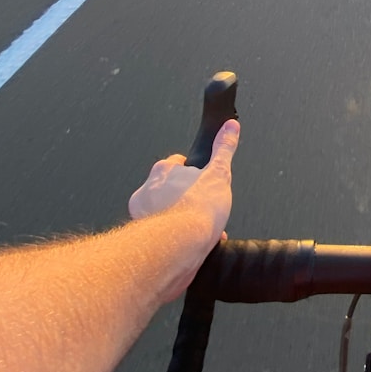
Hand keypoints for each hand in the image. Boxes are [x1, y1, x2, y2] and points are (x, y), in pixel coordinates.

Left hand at [129, 118, 239, 248]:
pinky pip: (157, 231)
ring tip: (194, 231)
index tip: (202, 190)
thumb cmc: (199, 211)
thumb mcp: (220, 174)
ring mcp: (141, 211)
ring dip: (176, 219)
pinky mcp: (140, 232)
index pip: (178, 167)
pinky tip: (184, 243)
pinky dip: (169, 236)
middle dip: (184, 200)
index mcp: (165, 170)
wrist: (181, 245)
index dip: (194, 180)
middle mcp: (148, 188)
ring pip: (162, 212)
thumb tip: (230, 127)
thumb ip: (224, 148)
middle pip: (169, 190)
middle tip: (200, 212)